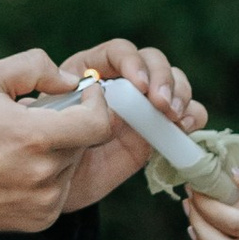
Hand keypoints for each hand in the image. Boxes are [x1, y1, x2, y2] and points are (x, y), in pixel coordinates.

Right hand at [0, 48, 120, 234]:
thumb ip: (35, 68)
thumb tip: (73, 81)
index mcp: (34, 138)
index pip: (98, 124)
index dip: (98, 104)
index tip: (85, 94)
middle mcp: (45, 175)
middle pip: (83, 142)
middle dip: (68, 126)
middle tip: (33, 121)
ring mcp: (45, 202)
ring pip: (71, 166)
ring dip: (56, 152)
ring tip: (18, 148)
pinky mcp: (41, 220)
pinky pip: (59, 190)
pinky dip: (46, 177)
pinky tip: (15, 171)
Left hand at [55, 40, 204, 213]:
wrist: (58, 188)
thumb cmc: (46, 150)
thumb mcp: (45, 121)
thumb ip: (68, 106)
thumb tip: (88, 91)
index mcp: (90, 70)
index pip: (118, 51)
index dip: (132, 62)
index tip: (138, 86)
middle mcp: (121, 82)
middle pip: (153, 61)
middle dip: (162, 79)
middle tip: (161, 105)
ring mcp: (143, 106)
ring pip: (174, 83)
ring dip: (180, 94)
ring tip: (174, 117)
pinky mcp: (160, 130)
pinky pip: (187, 114)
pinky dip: (193, 116)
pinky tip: (185, 126)